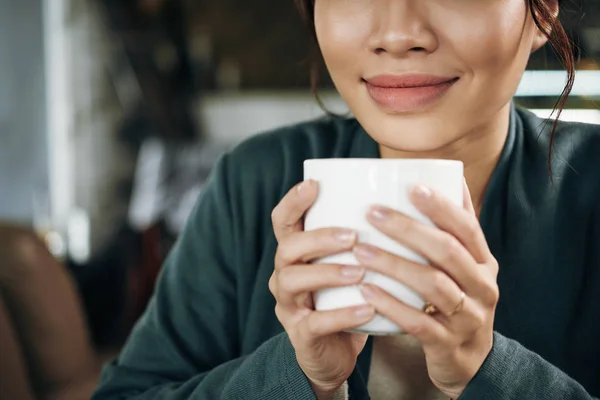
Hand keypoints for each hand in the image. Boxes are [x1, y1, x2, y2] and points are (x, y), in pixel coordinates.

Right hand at [269, 180, 375, 399]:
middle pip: (287, 247)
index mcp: (296, 253)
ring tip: (360, 271)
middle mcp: (285, 274)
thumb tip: (409, 201)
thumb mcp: (350, 265)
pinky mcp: (301, 335)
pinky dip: (341, 315)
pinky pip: (315, 323)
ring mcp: (289, 306)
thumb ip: (363, 239)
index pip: (283, 220)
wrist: (337, 353)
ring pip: (293, 281)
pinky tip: (367, 310)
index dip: (293, 201)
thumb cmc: (349, 298)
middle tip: (352, 236)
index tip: (314, 184)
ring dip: (327, 272)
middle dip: (318, 238)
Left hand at [354, 181, 498, 398]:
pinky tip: (367, 290)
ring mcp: (468, 317)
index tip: (411, 186)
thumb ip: (457, 228)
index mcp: (484, 262)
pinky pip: (418, 322)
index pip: (466, 227)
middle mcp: (482, 287)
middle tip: (372, 213)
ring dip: (394, 264)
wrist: (470, 362)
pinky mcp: (448, 344)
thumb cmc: (458, 301)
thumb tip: (452, 176)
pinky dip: (391, 305)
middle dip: (408, 229)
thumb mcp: (466, 267)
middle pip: (447, 252)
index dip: (441, 206)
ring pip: (432, 285)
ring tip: (360, 250)